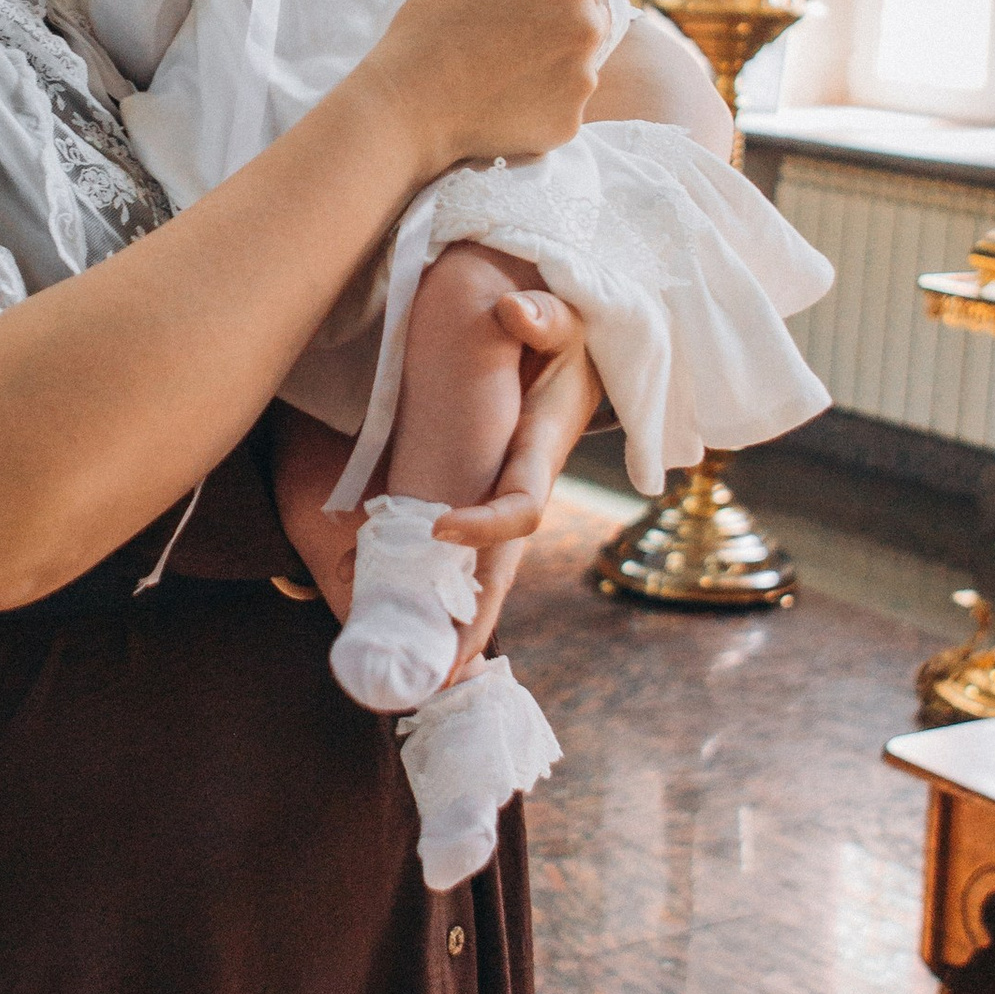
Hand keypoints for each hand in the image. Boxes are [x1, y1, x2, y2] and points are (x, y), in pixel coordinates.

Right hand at [371, 0, 616, 176]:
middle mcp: (588, 34)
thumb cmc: (433, 26)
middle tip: (509, 13)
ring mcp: (582, 84)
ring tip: (502, 53)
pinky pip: (570, 95)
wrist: (406, 111)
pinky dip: (547, 89)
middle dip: (567, 4)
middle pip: (598, 7)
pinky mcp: (569, 123)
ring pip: (585, 53)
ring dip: (558, 47)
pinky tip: (504, 87)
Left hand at [434, 293, 598, 675]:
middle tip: (438, 683)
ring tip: (420, 682)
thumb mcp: (567, 312)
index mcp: (542, 451)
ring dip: (455, 624)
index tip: (437, 529)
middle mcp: (525, 484)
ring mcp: (505, 492)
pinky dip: (445, 592)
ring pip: (482, 572)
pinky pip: (466, 553)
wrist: (580, 338)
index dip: (483, 525)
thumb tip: (513, 310)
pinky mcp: (484, 489)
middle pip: (501, 569)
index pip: (520, 506)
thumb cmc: (570, 325)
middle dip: (472, 623)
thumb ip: (542, 314)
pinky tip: (413, 626)